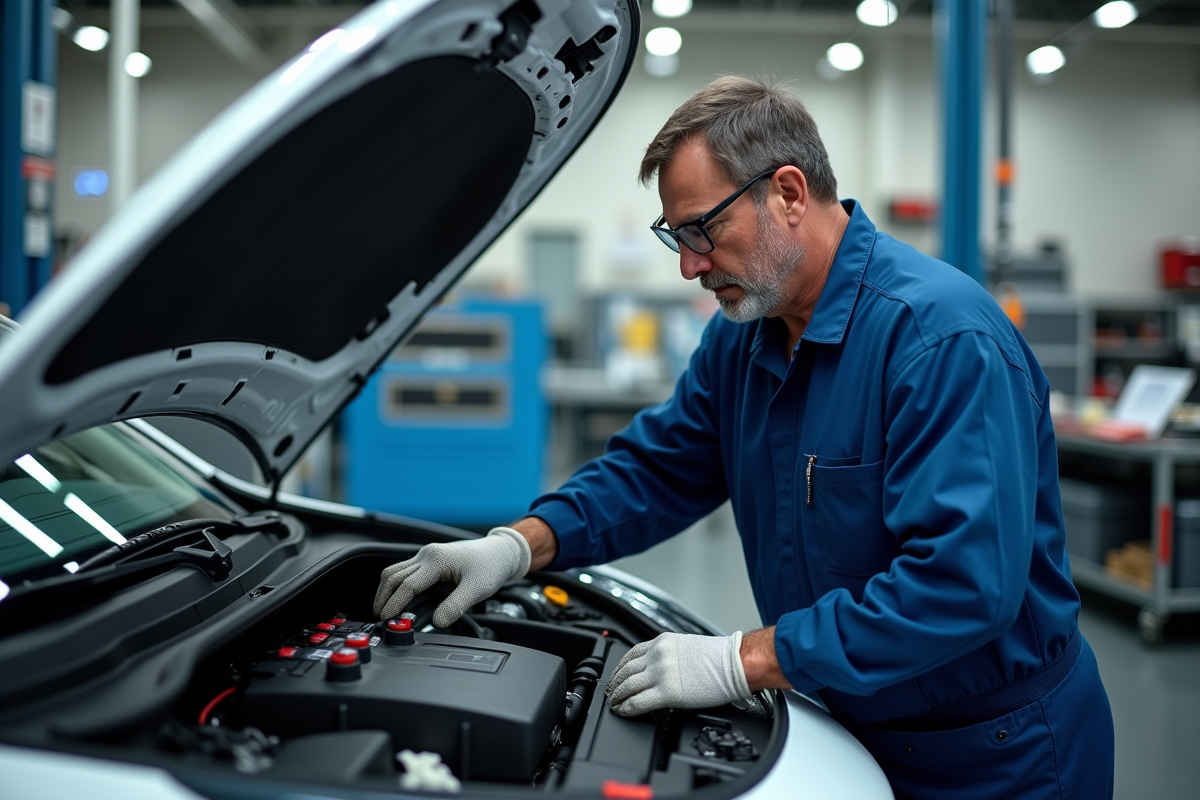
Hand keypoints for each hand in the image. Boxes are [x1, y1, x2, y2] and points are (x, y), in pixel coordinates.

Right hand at [372, 527, 531, 626]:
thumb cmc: (491, 566)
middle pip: (393, 576)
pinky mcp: (429, 559)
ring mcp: (426, 555)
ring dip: (386, 590)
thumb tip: (437, 622)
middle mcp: (427, 555)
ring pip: (395, 571)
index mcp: (436, 560)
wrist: (501, 551)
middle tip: (379, 619)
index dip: (395, 604)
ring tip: (383, 610)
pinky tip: (396, 598)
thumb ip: (456, 606)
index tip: (386, 620)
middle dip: (383, 598)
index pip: (407, 585)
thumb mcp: (477, 590)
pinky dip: (395, 585)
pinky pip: (404, 570)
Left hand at [607, 632, 751, 716]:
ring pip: (627, 686)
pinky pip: (638, 702)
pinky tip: (623, 711)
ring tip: (614, 704)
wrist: (733, 664)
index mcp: (662, 642)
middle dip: (615, 684)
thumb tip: (660, 667)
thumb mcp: (686, 646)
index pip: (630, 654)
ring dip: (617, 697)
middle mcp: (657, 655)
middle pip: (625, 671)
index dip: (619, 668)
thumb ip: (669, 654)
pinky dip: (627, 707)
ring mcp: (660, 673)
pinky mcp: (666, 692)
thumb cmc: (719, 657)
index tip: (616, 676)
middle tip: (610, 693)